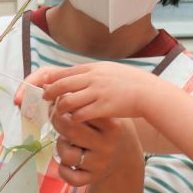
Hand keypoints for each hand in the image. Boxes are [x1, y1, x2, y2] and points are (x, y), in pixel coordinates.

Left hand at [37, 62, 152, 123]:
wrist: (148, 92)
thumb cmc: (130, 82)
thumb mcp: (109, 70)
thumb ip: (92, 73)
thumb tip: (76, 76)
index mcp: (94, 68)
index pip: (65, 72)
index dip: (51, 80)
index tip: (44, 86)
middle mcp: (94, 78)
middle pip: (62, 85)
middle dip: (50, 93)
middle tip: (45, 100)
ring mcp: (98, 92)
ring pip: (68, 101)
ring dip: (60, 108)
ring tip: (58, 114)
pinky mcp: (104, 107)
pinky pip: (81, 114)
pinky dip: (73, 119)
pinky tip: (73, 123)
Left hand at [52, 108, 143, 188]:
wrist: (126, 157)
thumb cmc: (109, 129)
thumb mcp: (107, 113)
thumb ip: (86, 101)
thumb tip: (49, 87)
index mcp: (113, 126)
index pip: (81, 111)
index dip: (63, 104)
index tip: (58, 101)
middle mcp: (107, 145)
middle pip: (71, 130)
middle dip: (57, 121)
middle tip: (55, 116)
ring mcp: (100, 164)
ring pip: (67, 155)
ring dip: (60, 145)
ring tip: (66, 140)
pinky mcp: (92, 178)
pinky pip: (69, 176)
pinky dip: (63, 169)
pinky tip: (67, 160)